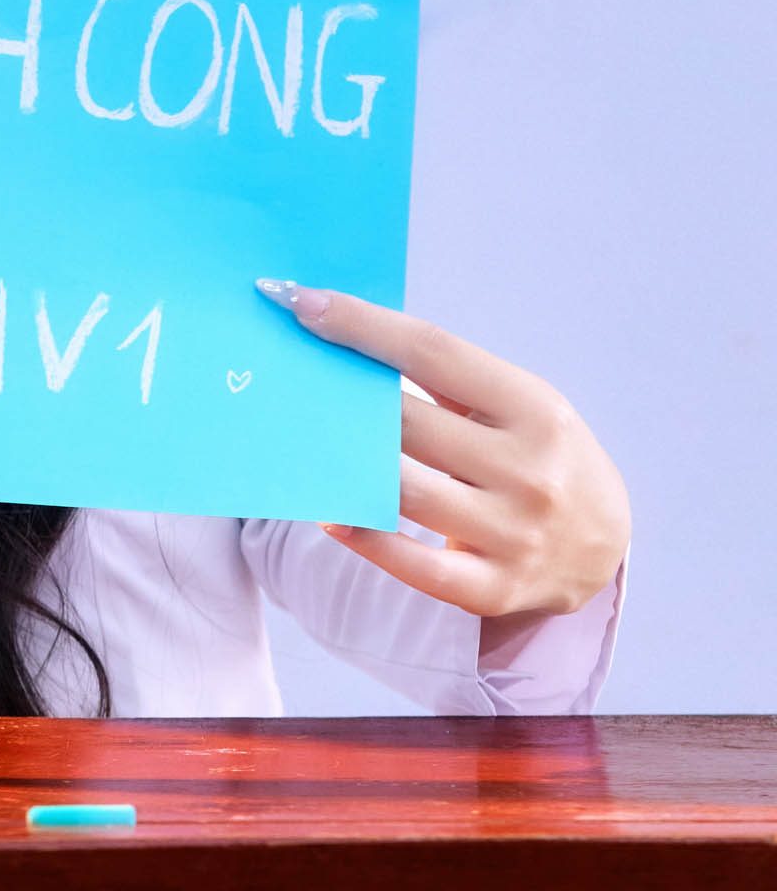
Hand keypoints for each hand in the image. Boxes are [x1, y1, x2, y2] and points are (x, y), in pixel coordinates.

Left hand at [262, 285, 630, 636]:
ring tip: (299, 438)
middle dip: (340, 395)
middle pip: (407, 422)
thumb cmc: (542, 455)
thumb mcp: (521, 405)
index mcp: (535, 408)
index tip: (301, 302)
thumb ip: (449, 379)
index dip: (361, 325)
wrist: (603, 546)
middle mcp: (529, 471)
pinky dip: (363, 533)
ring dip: (342, 463)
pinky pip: (410, 562)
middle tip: (285, 373)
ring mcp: (512, 535)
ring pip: (401, 490)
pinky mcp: (492, 588)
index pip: (432, 352)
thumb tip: (350, 341)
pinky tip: (328, 511)